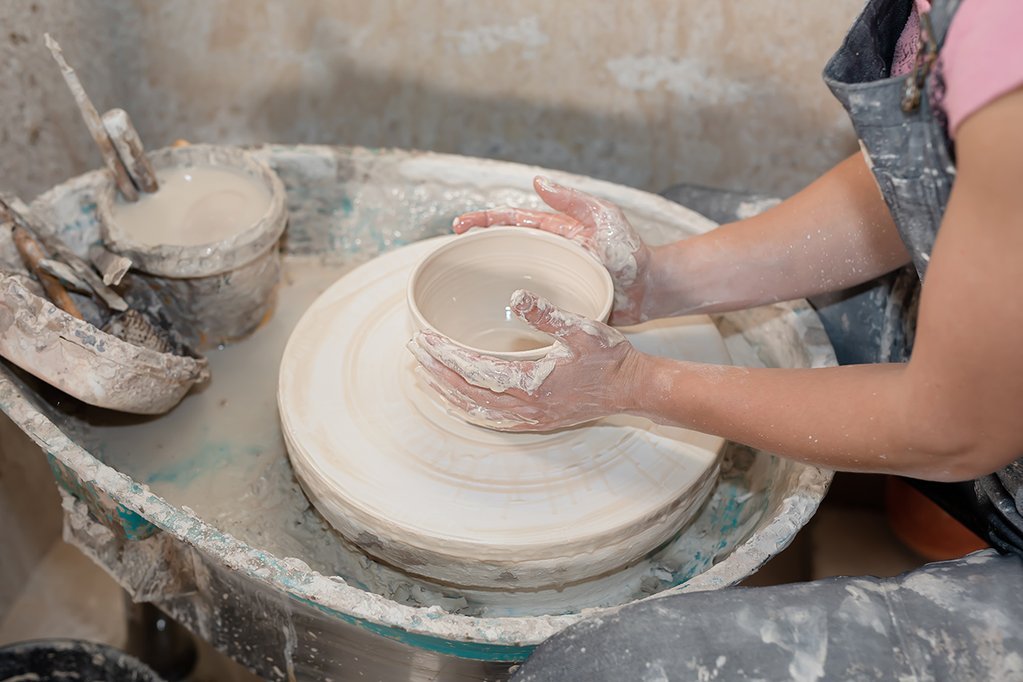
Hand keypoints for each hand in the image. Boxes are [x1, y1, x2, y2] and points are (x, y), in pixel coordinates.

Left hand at [407, 289, 641, 431]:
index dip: (444, 354)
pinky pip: (491, 420)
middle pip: (466, 392)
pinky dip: (467, 410)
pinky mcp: (536, 422)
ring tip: (424, 376)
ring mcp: (530, 418)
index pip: (474, 369)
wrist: (631, 388)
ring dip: (447, 393)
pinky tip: (456, 401)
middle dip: (437, 372)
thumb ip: (548, 314)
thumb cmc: (609, 356)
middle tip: (414, 353)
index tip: (423, 338)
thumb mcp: (582, 328)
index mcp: (532, 381)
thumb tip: (518, 295)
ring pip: (475, 410)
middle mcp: (526, 405)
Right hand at [453, 176, 652, 324]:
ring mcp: (551, 280)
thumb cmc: (632, 252)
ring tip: (460, 286)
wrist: (650, 290)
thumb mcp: (604, 218)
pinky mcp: (558, 305)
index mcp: (555, 231)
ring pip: (511, 277)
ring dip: (487, 279)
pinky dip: (509, 309)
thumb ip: (573, 201)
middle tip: (451, 252)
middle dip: (476, 247)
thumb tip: (537, 180)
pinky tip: (492, 317)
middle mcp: (549, 254)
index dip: (484, 221)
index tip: (459, 225)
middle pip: (504, 248)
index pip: (512, 221)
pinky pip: (529, 306)